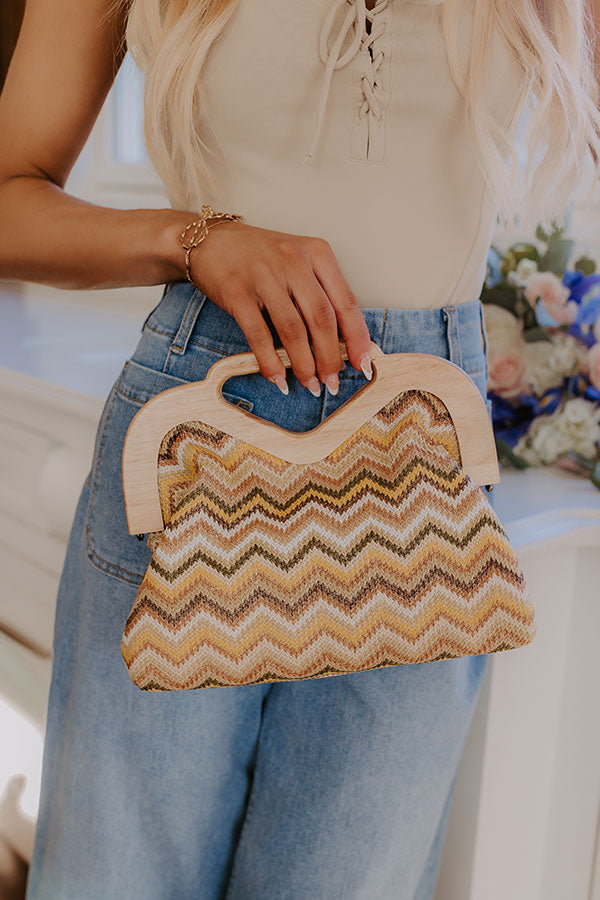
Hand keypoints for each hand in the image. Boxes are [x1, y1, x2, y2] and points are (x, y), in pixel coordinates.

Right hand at [185, 220, 372, 395]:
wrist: (208, 240)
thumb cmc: (259, 256)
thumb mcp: (298, 261)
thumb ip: (319, 292)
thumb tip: (340, 342)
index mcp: (317, 252)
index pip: (346, 302)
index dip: (357, 338)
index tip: (363, 364)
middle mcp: (293, 261)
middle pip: (322, 319)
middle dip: (331, 358)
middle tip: (333, 382)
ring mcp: (264, 276)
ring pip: (293, 330)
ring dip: (304, 364)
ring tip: (310, 384)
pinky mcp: (237, 292)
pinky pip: (259, 335)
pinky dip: (270, 363)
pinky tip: (278, 379)